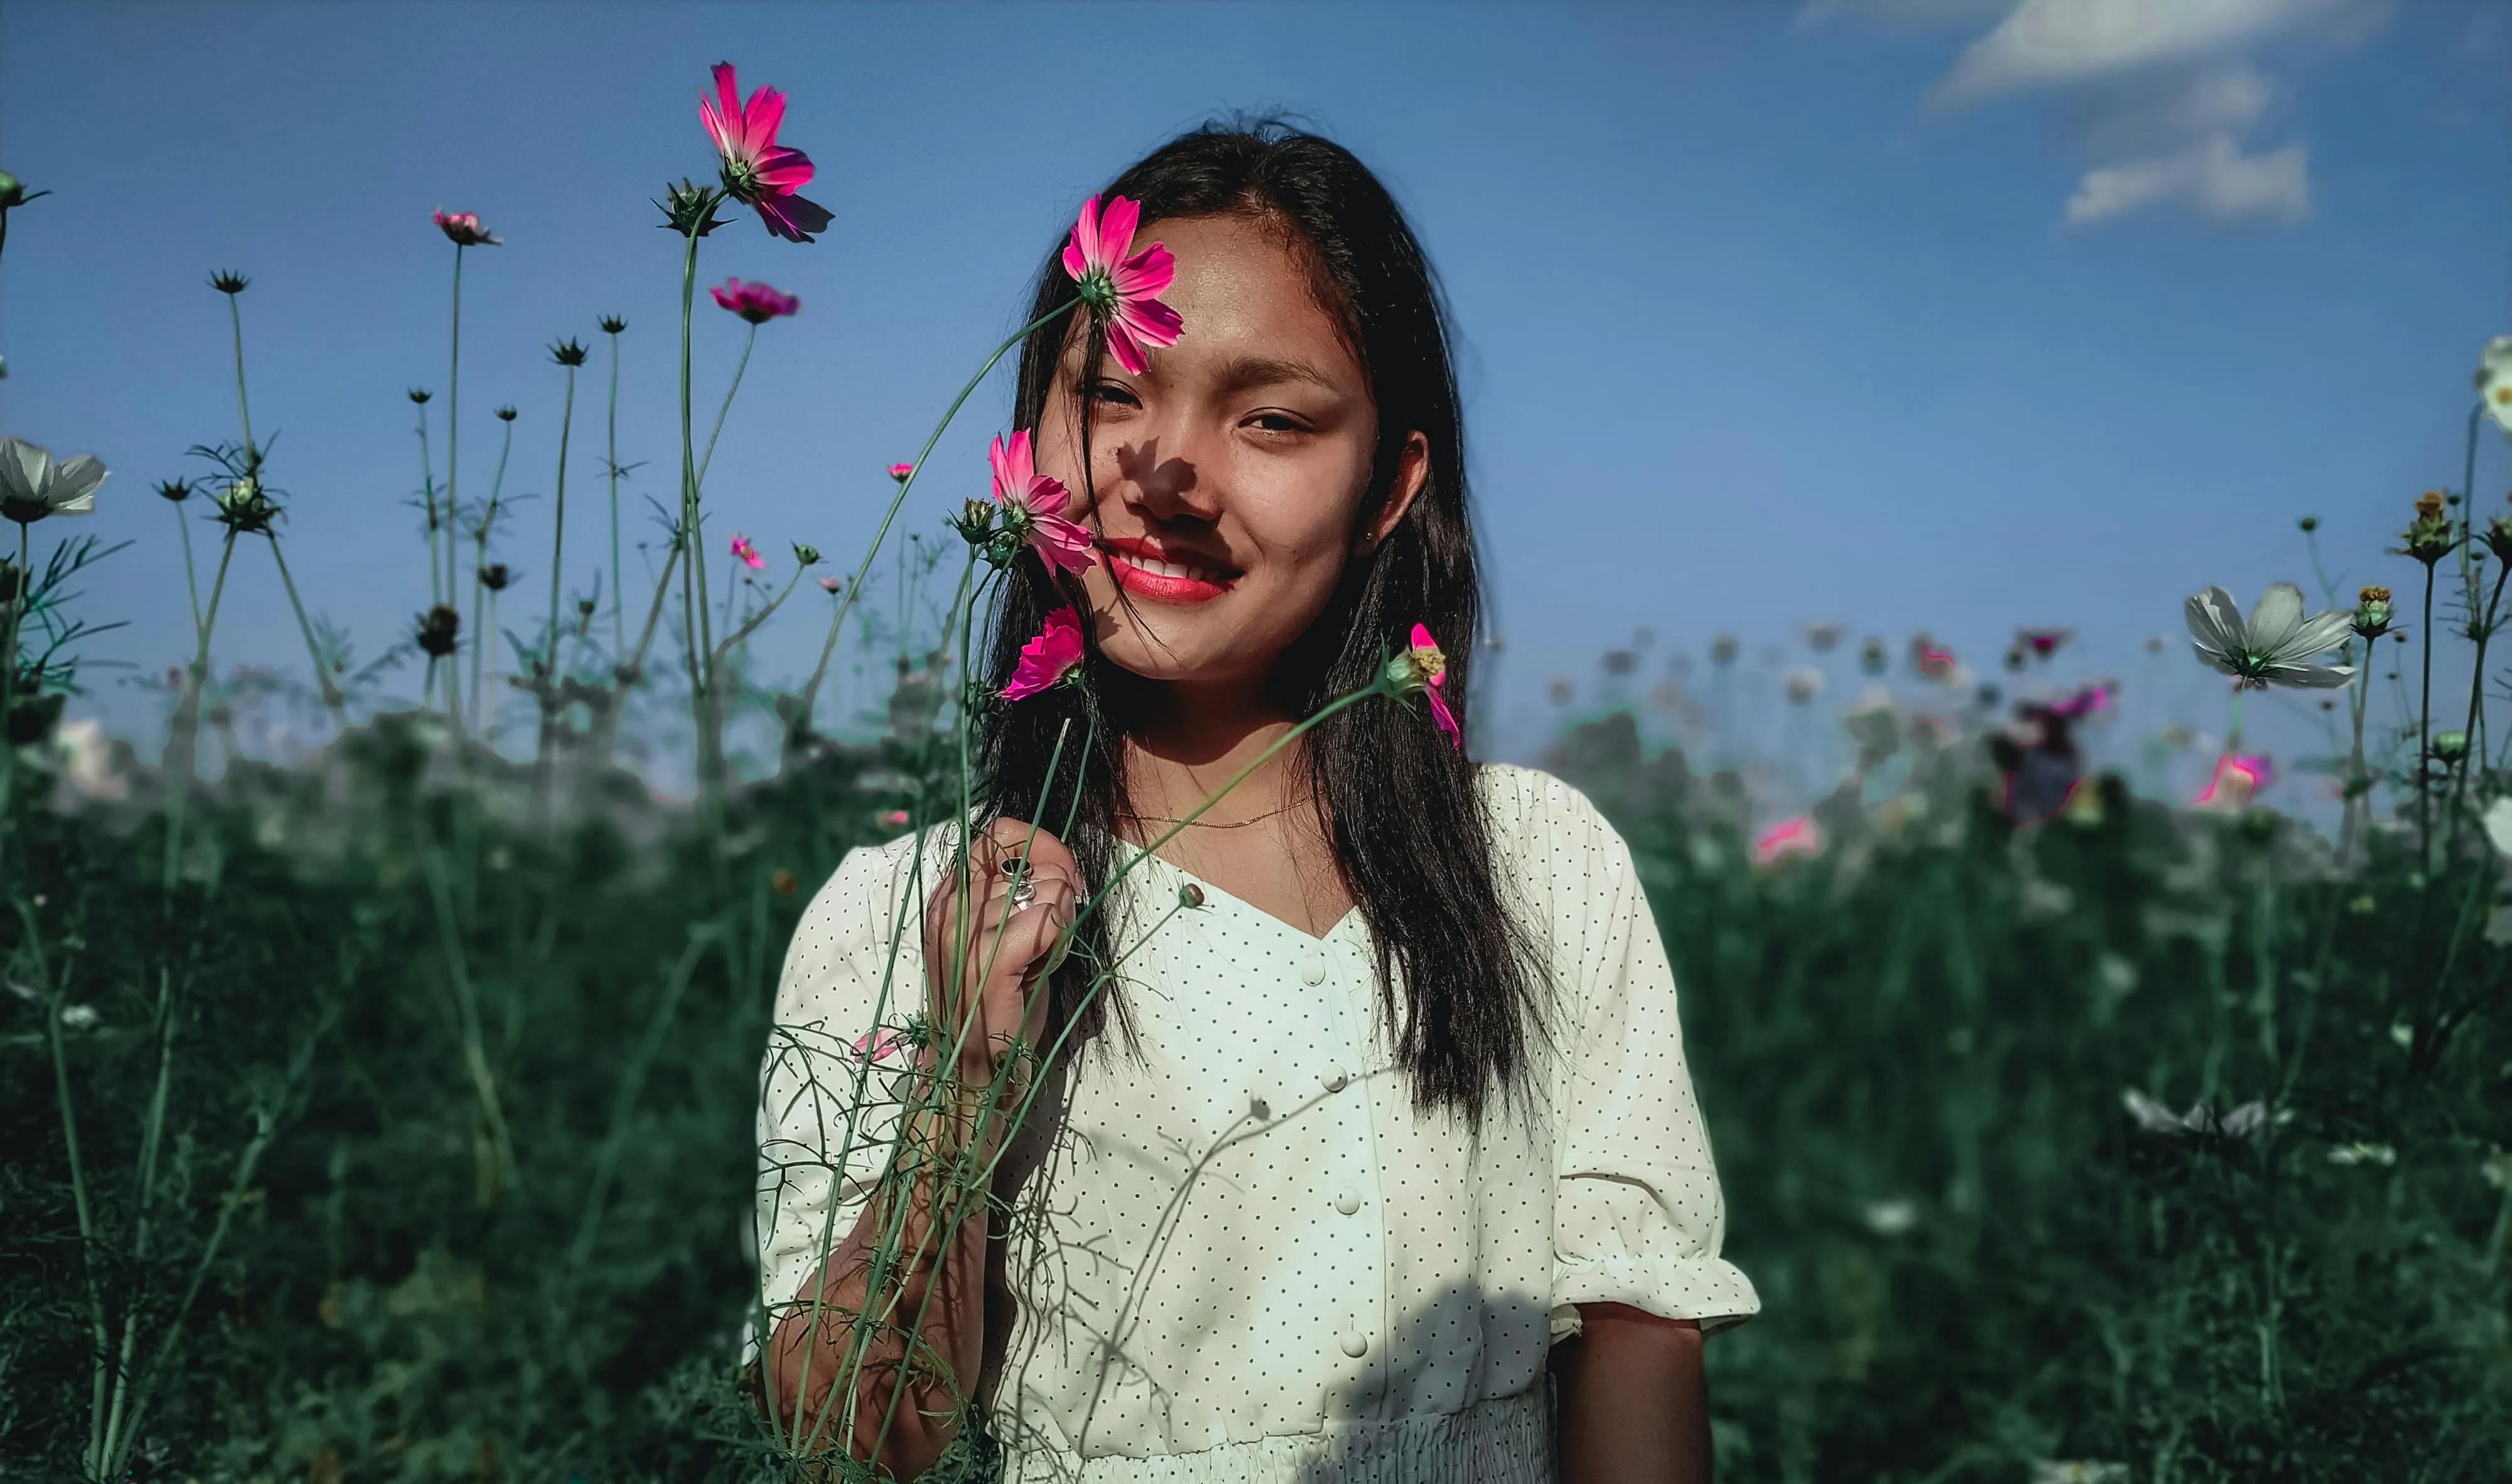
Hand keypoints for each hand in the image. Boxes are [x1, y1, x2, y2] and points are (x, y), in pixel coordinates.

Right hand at [923, 817, 1077, 1079]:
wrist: (972, 1069)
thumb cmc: (996, 1002)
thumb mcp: (999, 935)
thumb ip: (1015, 894)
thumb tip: (1060, 863)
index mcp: (948, 896)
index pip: (997, 834)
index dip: (1040, 844)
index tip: (1063, 876)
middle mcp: (950, 908)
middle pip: (1031, 863)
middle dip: (1058, 894)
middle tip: (1047, 938)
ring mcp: (964, 935)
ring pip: (1048, 891)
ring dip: (1060, 925)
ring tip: (1039, 959)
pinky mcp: (990, 963)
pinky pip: (1048, 920)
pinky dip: (1058, 941)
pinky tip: (1044, 966)